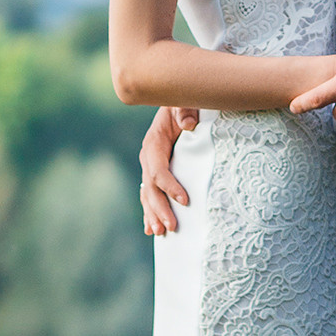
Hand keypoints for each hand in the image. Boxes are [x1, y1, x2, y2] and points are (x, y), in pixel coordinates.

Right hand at [140, 103, 197, 236]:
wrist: (180, 104)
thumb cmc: (186, 104)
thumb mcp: (187, 102)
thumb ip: (186, 111)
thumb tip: (189, 123)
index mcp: (154, 142)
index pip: (158, 169)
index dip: (170, 186)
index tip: (185, 200)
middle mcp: (148, 156)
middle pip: (150, 187)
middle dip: (160, 208)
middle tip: (172, 227)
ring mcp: (149, 166)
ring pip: (147, 194)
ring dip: (152, 214)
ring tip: (160, 232)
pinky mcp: (155, 172)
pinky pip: (149, 195)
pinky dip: (149, 212)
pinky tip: (151, 228)